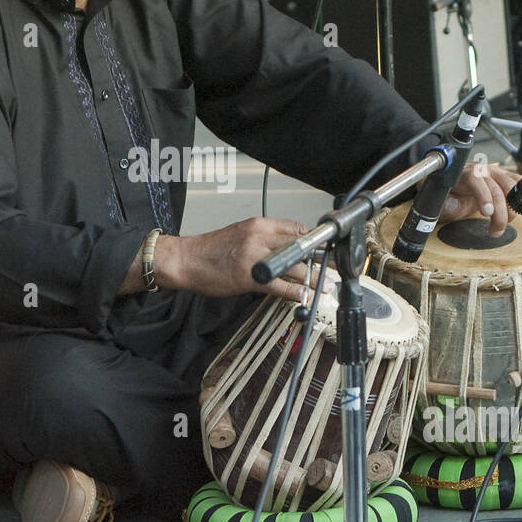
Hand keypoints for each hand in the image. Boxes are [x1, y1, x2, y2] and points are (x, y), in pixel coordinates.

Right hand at [151, 218, 337, 302]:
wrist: (186, 259)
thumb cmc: (212, 249)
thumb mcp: (242, 233)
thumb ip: (266, 238)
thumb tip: (290, 247)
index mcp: (259, 224)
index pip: (297, 229)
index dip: (315, 241)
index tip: (327, 249)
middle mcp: (259, 237)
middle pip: (300, 247)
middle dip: (321, 259)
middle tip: (335, 268)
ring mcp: (255, 258)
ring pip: (294, 267)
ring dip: (313, 278)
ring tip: (326, 286)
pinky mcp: (249, 278)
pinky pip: (279, 286)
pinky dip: (295, 292)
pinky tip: (305, 297)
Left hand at [439, 162, 519, 237]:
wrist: (452, 186)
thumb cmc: (446, 194)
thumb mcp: (439, 200)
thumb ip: (441, 201)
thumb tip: (444, 204)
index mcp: (463, 173)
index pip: (476, 179)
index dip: (483, 196)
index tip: (487, 213)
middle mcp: (482, 169)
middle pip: (497, 188)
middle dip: (499, 213)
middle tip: (494, 231)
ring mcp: (495, 172)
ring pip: (511, 188)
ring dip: (511, 210)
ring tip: (501, 225)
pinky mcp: (504, 178)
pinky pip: (518, 184)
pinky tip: (516, 211)